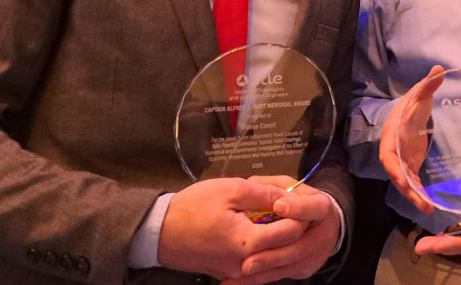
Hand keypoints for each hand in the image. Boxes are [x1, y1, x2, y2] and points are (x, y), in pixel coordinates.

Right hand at [157, 178, 296, 279]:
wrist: (159, 231)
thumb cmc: (193, 207)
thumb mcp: (231, 190)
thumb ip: (265, 194)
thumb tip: (289, 196)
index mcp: (248, 243)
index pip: (292, 233)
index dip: (301, 213)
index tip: (299, 197)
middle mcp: (245, 264)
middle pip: (285, 246)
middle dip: (293, 223)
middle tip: (289, 203)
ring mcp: (236, 270)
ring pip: (271, 253)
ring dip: (278, 232)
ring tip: (274, 210)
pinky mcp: (228, 270)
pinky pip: (256, 258)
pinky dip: (262, 241)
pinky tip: (257, 222)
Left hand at [222, 176, 340, 284]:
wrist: (320, 224)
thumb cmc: (298, 201)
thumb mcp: (289, 186)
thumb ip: (273, 186)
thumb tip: (252, 186)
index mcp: (322, 208)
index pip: (314, 208)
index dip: (297, 208)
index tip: (277, 206)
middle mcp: (323, 234)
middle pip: (299, 247)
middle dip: (272, 255)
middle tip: (247, 262)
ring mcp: (315, 255)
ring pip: (288, 266)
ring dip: (262, 272)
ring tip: (238, 274)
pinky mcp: (305, 269)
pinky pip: (281, 274)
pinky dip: (260, 278)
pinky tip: (241, 281)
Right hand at [379, 65, 444, 213]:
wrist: (409, 111)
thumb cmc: (411, 103)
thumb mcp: (419, 94)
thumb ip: (428, 85)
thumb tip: (438, 69)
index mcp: (391, 135)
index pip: (389, 156)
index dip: (395, 169)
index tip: (405, 181)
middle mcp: (393, 152)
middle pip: (396, 174)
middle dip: (407, 190)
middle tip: (422, 203)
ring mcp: (401, 160)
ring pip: (404, 182)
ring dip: (414, 195)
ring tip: (428, 208)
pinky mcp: (410, 164)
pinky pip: (412, 181)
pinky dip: (419, 191)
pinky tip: (430, 202)